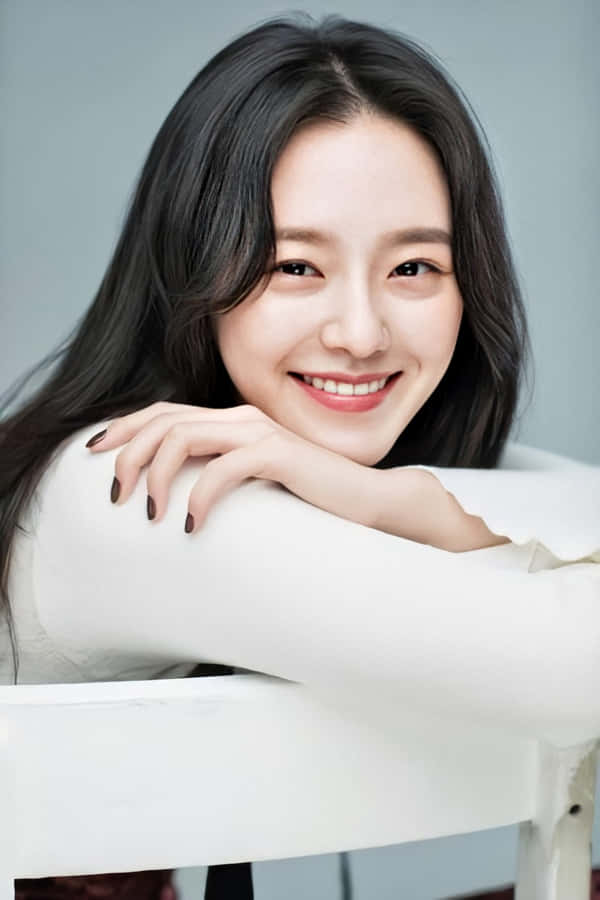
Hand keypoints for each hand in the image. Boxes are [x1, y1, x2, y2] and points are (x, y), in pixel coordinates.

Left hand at [85, 401, 391, 533]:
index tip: (94, 452)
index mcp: (231, 421)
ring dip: (157, 476)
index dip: (124, 427)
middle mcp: (241, 418)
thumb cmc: (308, 496)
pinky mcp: (277, 453)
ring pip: (183, 437)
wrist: (365, 499)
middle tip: (116, 494)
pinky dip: (199, 498)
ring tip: (150, 514)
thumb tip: (175, 491)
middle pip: (164, 419)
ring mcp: (259, 432)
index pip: (164, 411)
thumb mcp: (254, 481)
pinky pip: (222, 469)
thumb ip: (220, 472)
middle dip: (129, 453)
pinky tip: (192, 526)